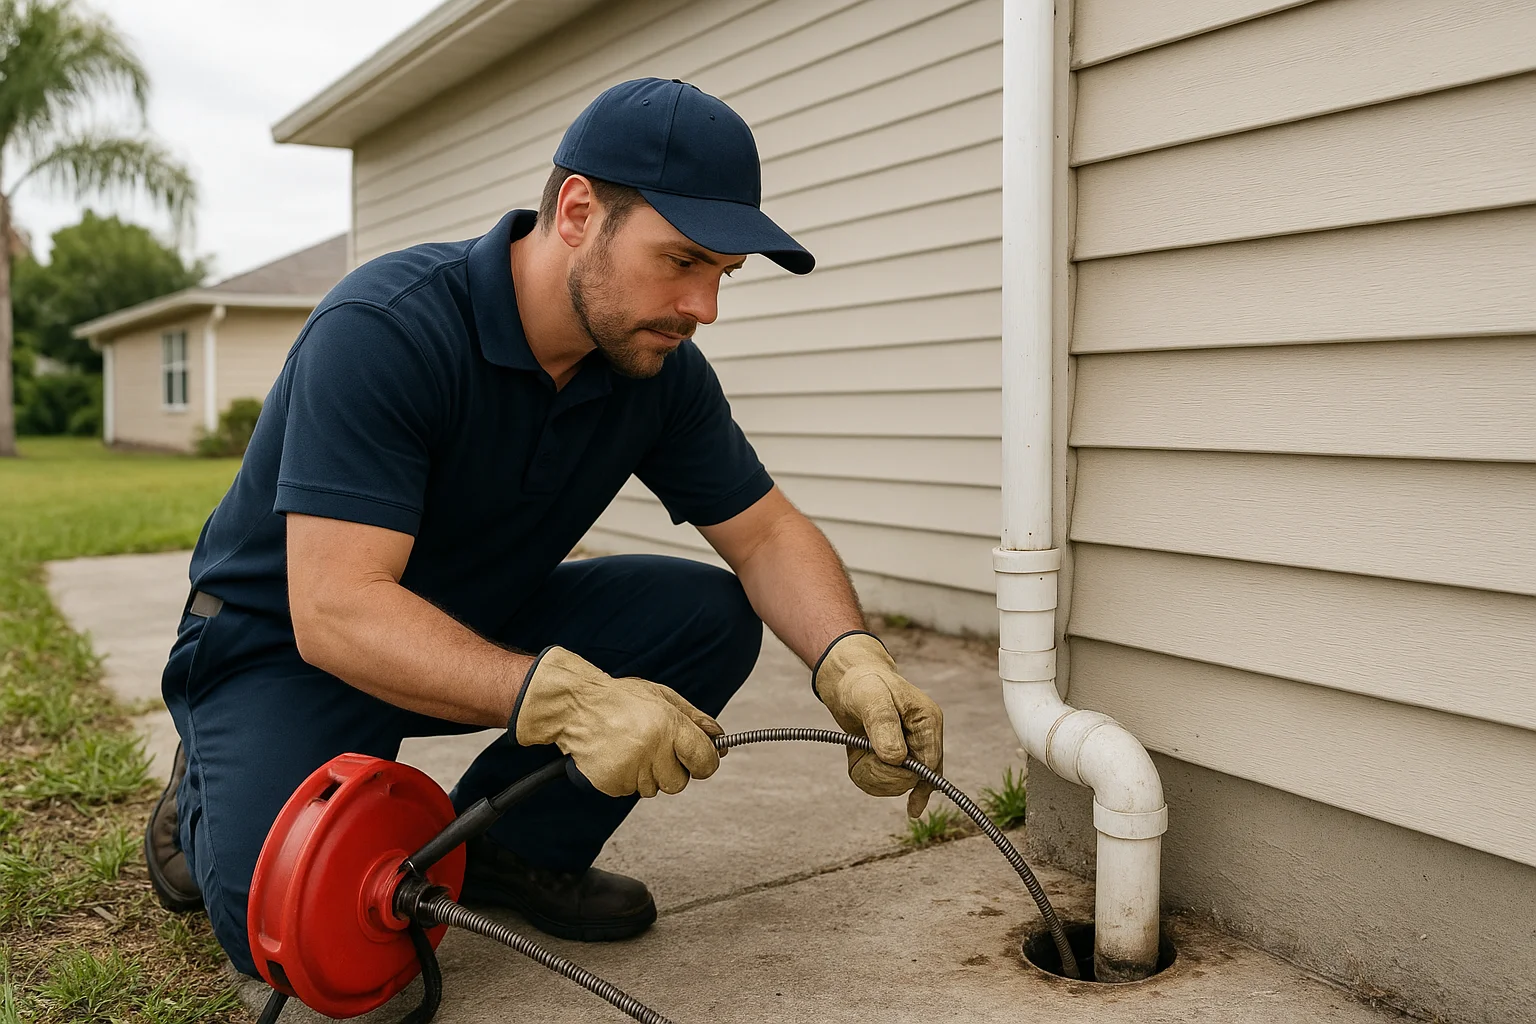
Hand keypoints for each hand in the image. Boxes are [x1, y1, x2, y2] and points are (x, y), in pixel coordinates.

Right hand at [510, 646, 722, 797]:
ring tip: (632, 747)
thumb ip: (695, 719)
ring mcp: (630, 769)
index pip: (705, 761)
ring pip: (655, 788)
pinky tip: (618, 755)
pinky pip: (631, 790)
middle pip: (680, 782)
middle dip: (673, 769)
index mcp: (668, 726)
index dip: (706, 762)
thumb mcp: (664, 697)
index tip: (700, 759)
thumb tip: (720, 740)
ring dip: (649, 773)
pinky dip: (628, 777)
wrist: (577, 706)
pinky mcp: (612, 782)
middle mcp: (652, 749)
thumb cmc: (622, 700)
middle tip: (656, 747)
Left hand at [813, 632, 943, 817]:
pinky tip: (860, 766)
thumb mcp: (871, 699)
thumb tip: (896, 759)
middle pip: (916, 780)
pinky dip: (870, 778)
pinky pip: (888, 784)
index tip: (878, 761)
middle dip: (885, 774)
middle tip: (864, 755)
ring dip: (874, 777)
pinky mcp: (894, 759)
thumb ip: (884, 726)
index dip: (904, 773)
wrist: (848, 681)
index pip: (929, 765)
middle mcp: (924, 739)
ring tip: (859, 754)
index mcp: (928, 722)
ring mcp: (910, 750)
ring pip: (900, 786)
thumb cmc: (863, 684)